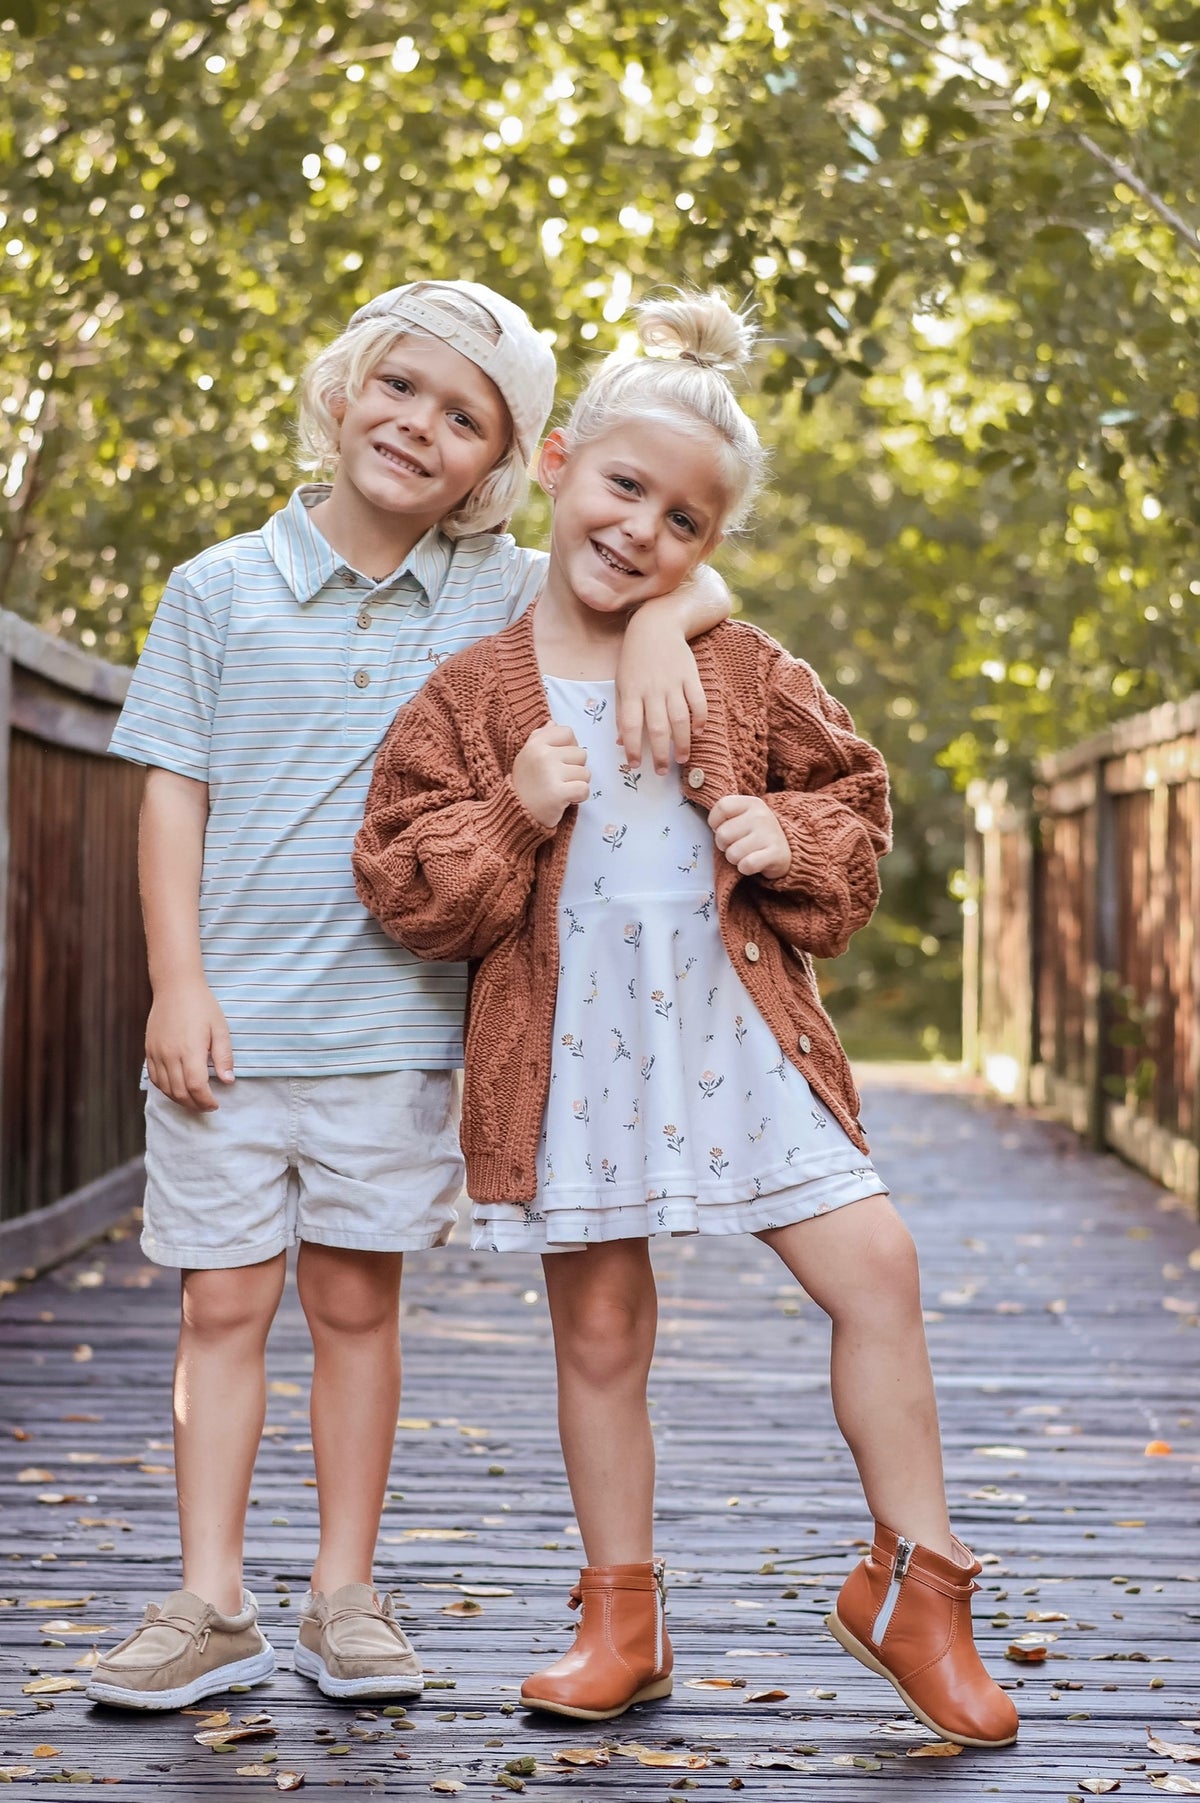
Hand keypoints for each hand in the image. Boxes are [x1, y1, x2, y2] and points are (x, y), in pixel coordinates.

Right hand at [146, 979, 234, 1111]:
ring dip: (180, 1100)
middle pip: (180, 1092)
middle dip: (194, 1105)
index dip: (206, 1101)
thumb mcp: (220, 1028)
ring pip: (165, 1088)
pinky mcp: (149, 1050)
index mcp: (190, 1050)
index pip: (196, 1086)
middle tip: (206, 1107)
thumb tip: (228, 1081)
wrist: (175, 987)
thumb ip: (223, 1056)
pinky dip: (165, 1089)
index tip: (215, 1104)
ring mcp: (157, 1053)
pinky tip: (176, 1090)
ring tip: (193, 1101)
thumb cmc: (202, 1006)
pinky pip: (154, 1077)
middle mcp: (170, 1055)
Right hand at [513, 722, 590, 828]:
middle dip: (574, 768)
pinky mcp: (558, 793)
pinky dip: (579, 797)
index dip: (569, 747)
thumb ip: (540, 737)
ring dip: (577, 783)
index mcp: (536, 743)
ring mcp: (550, 773)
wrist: (516, 813)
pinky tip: (566, 800)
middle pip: (581, 753)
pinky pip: (584, 789)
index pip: (568, 733)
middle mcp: (542, 755)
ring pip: (585, 773)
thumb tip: (553, 722)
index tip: (560, 761)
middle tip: (558, 779)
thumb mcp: (527, 756)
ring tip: (560, 789)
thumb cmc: (526, 784)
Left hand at [616, 606, 707, 773]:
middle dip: (660, 754)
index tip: (635, 766)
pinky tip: (698, 732)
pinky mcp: (690, 676)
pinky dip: (700, 718)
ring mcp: (673, 683)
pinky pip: (698, 701)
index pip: (630, 726)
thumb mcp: (621, 683)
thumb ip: (621, 712)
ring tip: (682, 758)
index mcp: (631, 691)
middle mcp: (652, 689)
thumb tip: (621, 742)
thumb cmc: (635, 658)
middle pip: (657, 728)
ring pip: (679, 719)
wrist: (656, 625)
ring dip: (681, 742)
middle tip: (663, 771)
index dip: (632, 748)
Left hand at [708, 794, 791, 878]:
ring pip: (732, 853)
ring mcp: (769, 834)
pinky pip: (746, 865)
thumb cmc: (757, 832)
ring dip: (734, 859)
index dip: (715, 821)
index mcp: (751, 803)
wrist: (789, 848)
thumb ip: (726, 814)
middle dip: (724, 845)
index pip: (721, 807)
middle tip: (737, 844)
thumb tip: (708, 824)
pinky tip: (752, 863)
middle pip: (722, 834)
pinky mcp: (775, 854)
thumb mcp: (744, 816)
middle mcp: (760, 816)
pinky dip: (745, 869)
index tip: (722, 828)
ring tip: (746, 854)